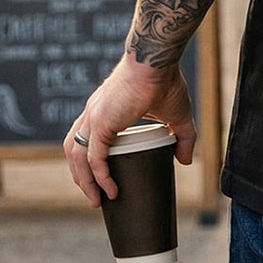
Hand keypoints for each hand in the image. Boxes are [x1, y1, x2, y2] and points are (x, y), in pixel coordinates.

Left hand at [64, 54, 197, 207]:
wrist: (157, 62)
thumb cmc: (165, 80)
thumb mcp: (176, 114)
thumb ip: (182, 138)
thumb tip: (186, 161)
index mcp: (104, 110)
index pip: (86, 139)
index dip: (88, 162)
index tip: (99, 182)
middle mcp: (93, 113)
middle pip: (75, 150)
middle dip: (81, 176)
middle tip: (95, 197)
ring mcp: (93, 117)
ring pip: (78, 156)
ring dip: (84, 181)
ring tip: (97, 199)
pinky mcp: (100, 123)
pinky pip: (94, 158)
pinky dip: (99, 176)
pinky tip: (110, 191)